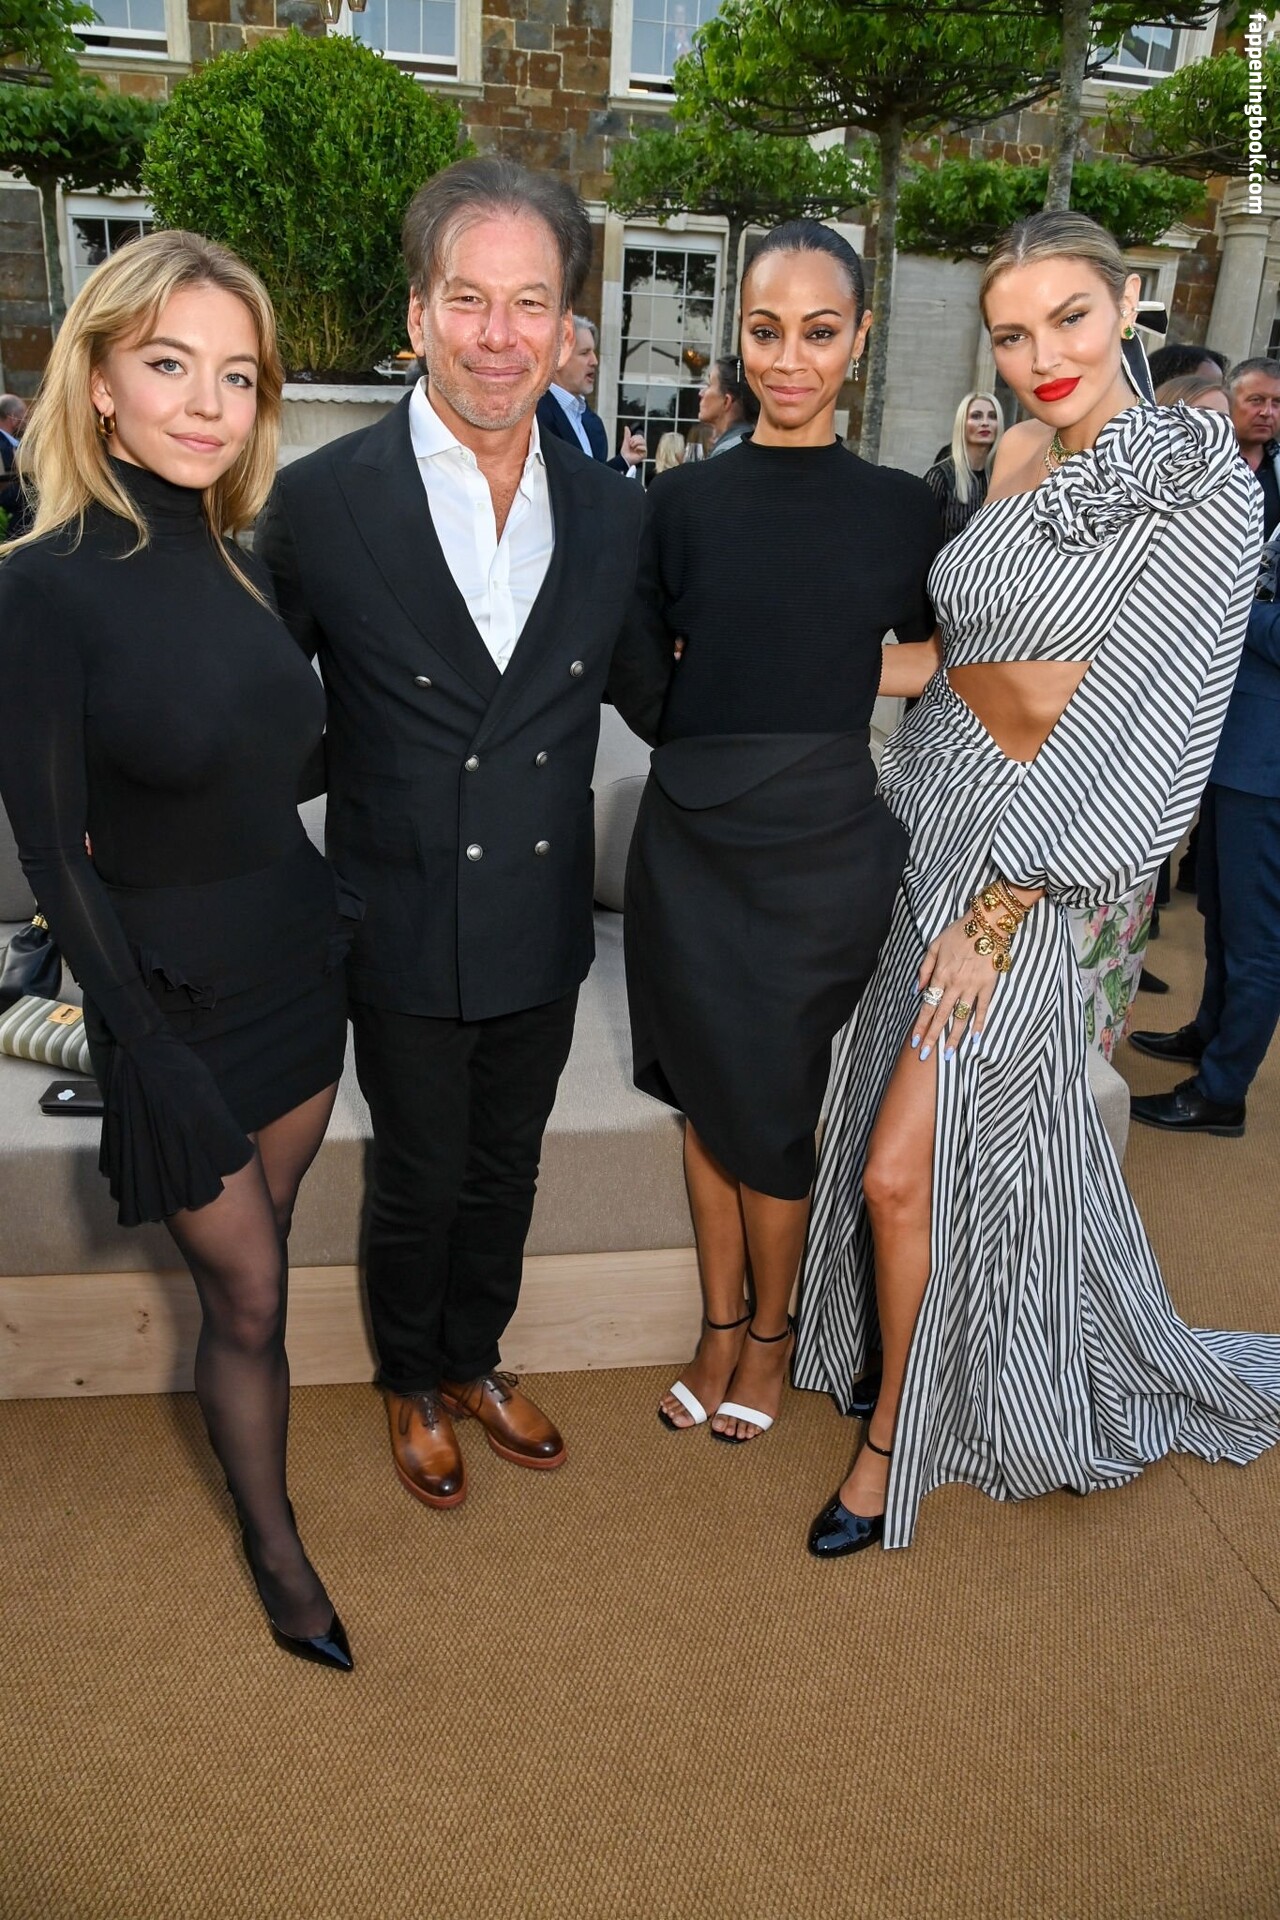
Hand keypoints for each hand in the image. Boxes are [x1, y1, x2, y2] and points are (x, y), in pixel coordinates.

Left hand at [620, 428, 646, 465]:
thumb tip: (626, 427)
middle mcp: (641, 446)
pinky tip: (635, 450)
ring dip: (636, 443)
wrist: (624, 459)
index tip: (629, 441)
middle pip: (642, 438)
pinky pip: (644, 448)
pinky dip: (638, 447)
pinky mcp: (644, 454)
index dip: (634, 437)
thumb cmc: (625, 452)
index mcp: (638, 443)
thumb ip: (627, 434)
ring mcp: (643, 450)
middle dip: (635, 440)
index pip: (639, 436)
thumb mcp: (626, 441)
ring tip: (632, 447)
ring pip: (643, 442)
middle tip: (630, 444)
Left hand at [911, 915, 999, 1061]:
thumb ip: (924, 969)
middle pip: (942, 1016)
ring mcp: (973, 987)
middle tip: (925, 1056)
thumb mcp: (933, 946)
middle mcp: (955, 985)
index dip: (920, 1025)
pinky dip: (979, 1023)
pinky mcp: (988, 986)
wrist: (987, 924)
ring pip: (961, 1017)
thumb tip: (916, 990)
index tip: (914, 1041)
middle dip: (932, 1037)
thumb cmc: (958, 933)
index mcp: (940, 976)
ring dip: (954, 1037)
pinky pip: (983, 1008)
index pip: (928, 1006)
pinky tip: (974, 1038)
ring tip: (948, 1054)